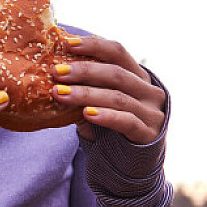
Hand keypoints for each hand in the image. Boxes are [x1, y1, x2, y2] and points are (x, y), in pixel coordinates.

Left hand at [50, 37, 165, 143]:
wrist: (133, 162)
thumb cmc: (111, 125)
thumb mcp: (101, 101)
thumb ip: (87, 86)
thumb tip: (54, 70)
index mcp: (138, 75)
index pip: (117, 52)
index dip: (93, 45)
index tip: (67, 44)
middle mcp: (149, 90)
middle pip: (116, 73)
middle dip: (84, 71)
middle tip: (57, 72)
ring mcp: (152, 112)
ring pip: (118, 97)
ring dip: (86, 94)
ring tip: (61, 94)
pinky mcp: (148, 134)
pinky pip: (126, 121)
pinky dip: (106, 116)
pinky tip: (86, 114)